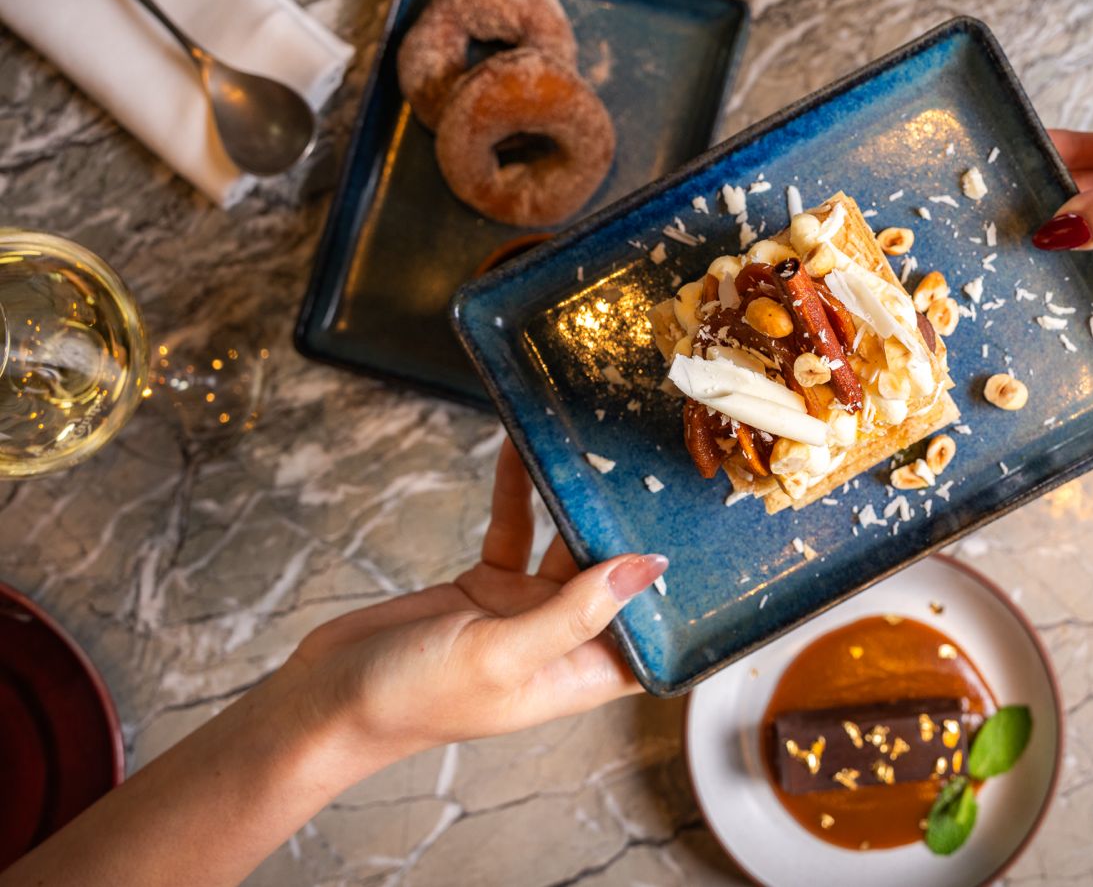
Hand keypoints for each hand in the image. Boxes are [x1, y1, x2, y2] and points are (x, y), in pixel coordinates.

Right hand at [0, 440, 666, 886]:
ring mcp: (519, 611)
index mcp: (575, 676)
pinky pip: (511, 529)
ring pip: (564, 545)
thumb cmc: (412, 695)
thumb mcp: (501, 653)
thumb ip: (576, 611)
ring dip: (576, 502)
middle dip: (634, 533)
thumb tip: (649, 570)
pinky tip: (521, 449)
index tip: (715, 552)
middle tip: (664, 474)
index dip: (683, 606)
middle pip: (614, 582)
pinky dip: (516, 493)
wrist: (325, 697)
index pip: (651, 644)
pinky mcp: (482, 585)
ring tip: (599, 448)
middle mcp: (557, 642)